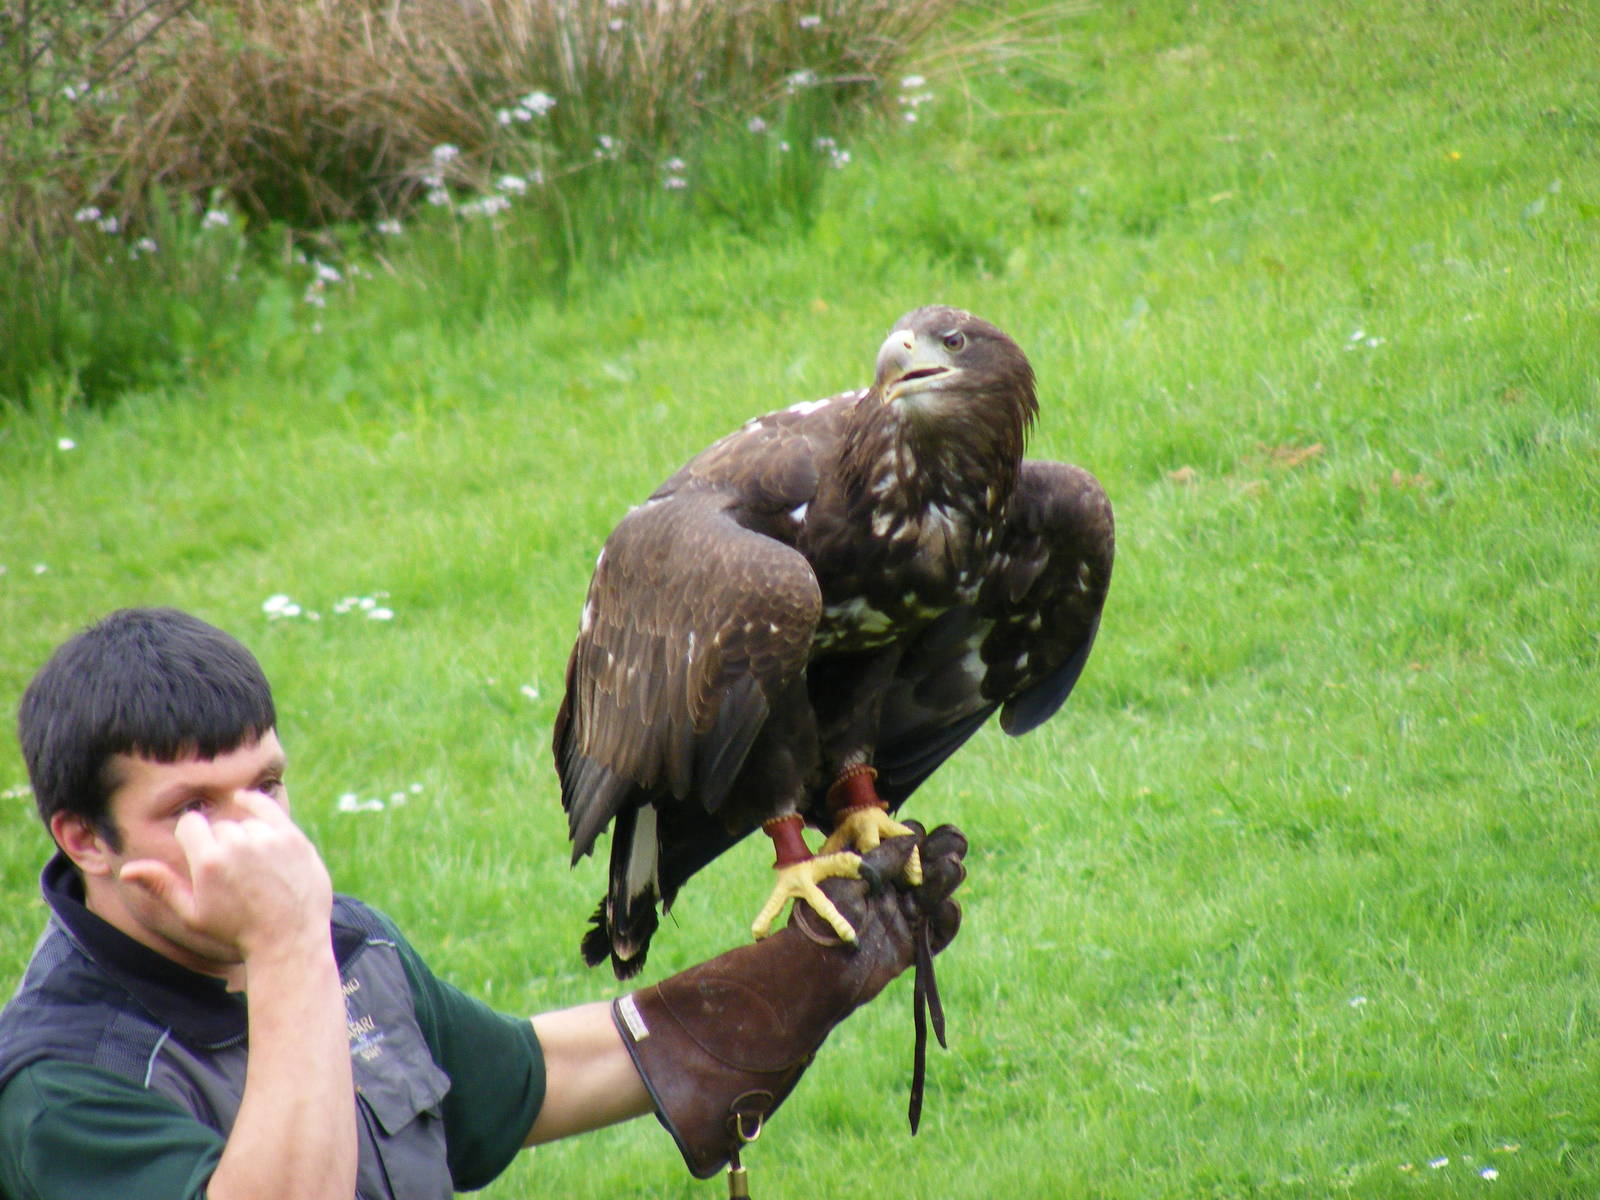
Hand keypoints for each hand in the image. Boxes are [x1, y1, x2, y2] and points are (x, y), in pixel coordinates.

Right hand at [120, 790, 333, 963]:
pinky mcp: (292, 837)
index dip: (191, 837)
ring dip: (244, 835)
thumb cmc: (236, 930)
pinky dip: (254, 802)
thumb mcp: (193, 915)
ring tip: (252, 866)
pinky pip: (267, 807)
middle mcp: (238, 845)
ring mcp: (268, 839)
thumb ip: (162, 886)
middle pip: (220, 826)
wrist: (289, 938)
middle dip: (220, 843)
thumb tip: (126, 870)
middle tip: (232, 873)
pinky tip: (244, 801)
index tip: (196, 850)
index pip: (190, 824)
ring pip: (245, 821)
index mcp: (208, 862)